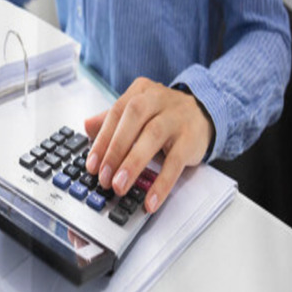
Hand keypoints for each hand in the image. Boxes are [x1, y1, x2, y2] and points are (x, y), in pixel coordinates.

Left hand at [84, 78, 214, 213]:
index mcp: (140, 92)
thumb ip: (113, 119)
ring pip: (153, 136)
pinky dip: (162, 182)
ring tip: (119, 186)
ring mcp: (176, 118)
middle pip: (133, 119)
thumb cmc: (165, 114)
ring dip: (133, 164)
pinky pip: (175, 161)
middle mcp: (158, 99)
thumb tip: (86, 127)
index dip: (102, 140)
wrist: (205, 112)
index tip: (92, 165)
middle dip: (115, 151)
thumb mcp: (139, 111)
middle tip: (103, 178)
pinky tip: (151, 199)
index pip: (116, 113)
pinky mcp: (190, 138)